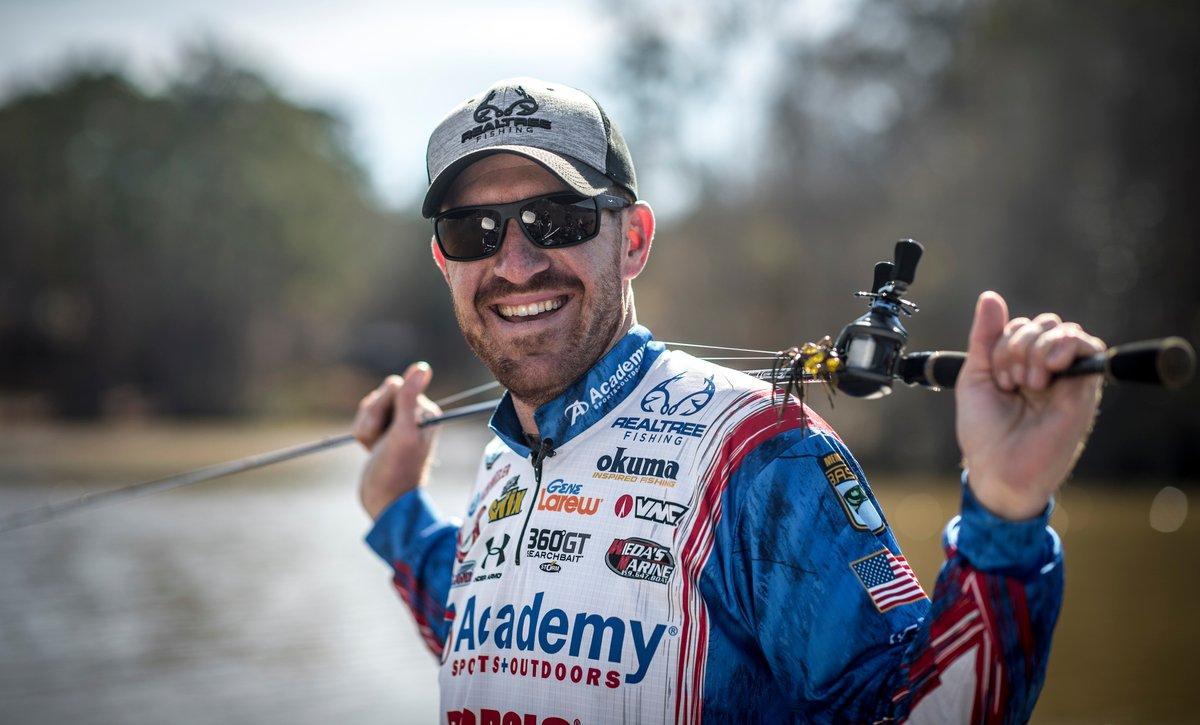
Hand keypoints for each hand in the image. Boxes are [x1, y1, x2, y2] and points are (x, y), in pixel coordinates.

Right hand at [353, 362, 441, 518]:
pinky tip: (370, 449)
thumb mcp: (404, 433)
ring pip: (369, 406)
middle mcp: (414, 414)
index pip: (395, 385)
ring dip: (366, 426)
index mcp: (426, 411)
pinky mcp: (383, 433)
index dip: (384, 405)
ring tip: (375, 447)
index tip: (391, 429)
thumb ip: (409, 400)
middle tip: (380, 441)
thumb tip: (422, 366)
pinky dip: (362, 433)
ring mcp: (398, 424)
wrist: (384, 502)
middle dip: (372, 416)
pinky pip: (364, 419)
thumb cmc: (397, 470)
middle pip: (380, 394)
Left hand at [955, 292, 1104, 519]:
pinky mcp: (1085, 389)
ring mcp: (1067, 378)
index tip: (996, 377)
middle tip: (1009, 381)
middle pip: (1044, 323)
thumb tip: (990, 297)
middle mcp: (1048, 368)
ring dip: (1036, 348)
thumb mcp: (976, 376)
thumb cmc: (985, 431)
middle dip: (1017, 344)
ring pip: (1063, 331)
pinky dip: (1064, 347)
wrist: (997, 469)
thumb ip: (985, 337)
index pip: (1022, 326)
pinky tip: (1047, 370)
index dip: (1003, 341)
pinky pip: (1089, 348)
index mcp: (1022, 364)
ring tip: (1026, 383)